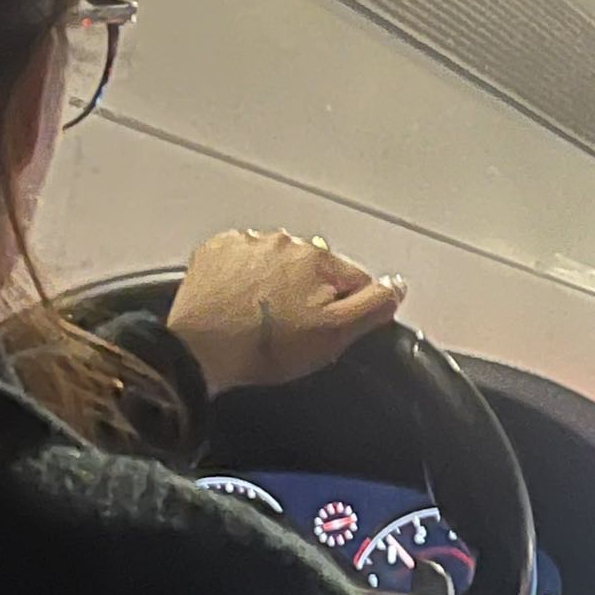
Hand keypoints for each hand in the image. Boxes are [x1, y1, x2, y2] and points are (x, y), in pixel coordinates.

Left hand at [166, 228, 406, 394]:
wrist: (197, 352)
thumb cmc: (263, 348)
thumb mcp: (334, 336)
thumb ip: (374, 305)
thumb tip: (397, 284)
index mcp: (319, 259)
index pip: (355, 280)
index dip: (345, 309)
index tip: (324, 328)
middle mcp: (284, 242)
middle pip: (315, 268)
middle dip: (309, 293)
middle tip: (290, 328)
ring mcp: (247, 243)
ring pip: (278, 261)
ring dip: (276, 282)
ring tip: (260, 318)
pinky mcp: (216, 251)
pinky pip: (242, 259)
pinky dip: (243, 276)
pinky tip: (238, 303)